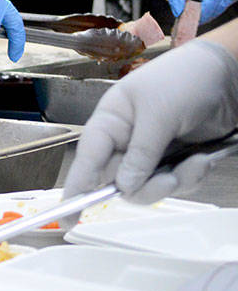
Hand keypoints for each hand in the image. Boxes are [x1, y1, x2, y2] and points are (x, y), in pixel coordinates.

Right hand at [62, 39, 237, 203]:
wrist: (228, 76)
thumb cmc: (184, 78)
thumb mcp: (159, 114)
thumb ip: (141, 152)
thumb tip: (125, 185)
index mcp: (111, 120)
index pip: (87, 157)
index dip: (76, 186)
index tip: (69, 214)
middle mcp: (127, 138)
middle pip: (121, 180)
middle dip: (147, 185)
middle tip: (169, 178)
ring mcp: (152, 150)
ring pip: (149, 186)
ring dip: (175, 181)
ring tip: (196, 161)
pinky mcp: (175, 158)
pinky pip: (175, 183)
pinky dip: (191, 176)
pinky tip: (204, 157)